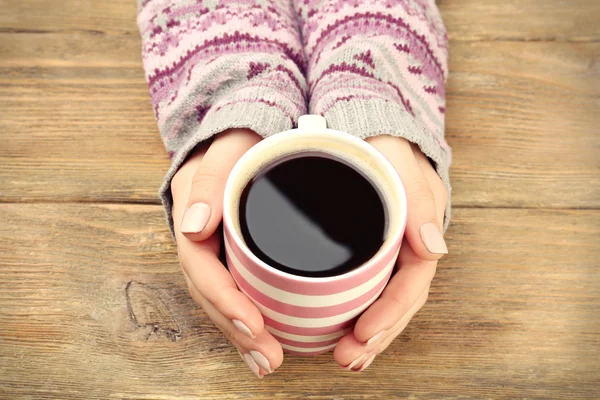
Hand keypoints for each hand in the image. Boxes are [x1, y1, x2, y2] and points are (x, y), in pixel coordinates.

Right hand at [171, 129, 282, 378]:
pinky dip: (247, 317)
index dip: (225, 299)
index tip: (255, 325)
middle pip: (209, 292)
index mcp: (192, 212)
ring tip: (268, 363)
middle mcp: (198, 235)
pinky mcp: (231, 251)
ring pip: (220, 297)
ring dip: (242, 334)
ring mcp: (213, 245)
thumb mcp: (229, 146)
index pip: (200, 266)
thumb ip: (211, 179)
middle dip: (237, 329)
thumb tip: (194, 229)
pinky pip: (234, 288)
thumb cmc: (242, 137)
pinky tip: (263, 340)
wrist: (246, 132)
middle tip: (269, 360)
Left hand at [333, 135, 447, 370]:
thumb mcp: (400, 161)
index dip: (390, 314)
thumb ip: (416, 199)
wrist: (368, 129)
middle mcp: (407, 247)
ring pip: (384, 301)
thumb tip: (434, 248)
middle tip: (348, 359)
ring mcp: (389, 251)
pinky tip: (343, 330)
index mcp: (418, 232)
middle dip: (376, 335)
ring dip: (368, 333)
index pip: (411, 285)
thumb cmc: (383, 144)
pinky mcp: (369, 251)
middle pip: (398, 303)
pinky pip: (369, 288)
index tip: (361, 335)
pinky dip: (358, 313)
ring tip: (346, 358)